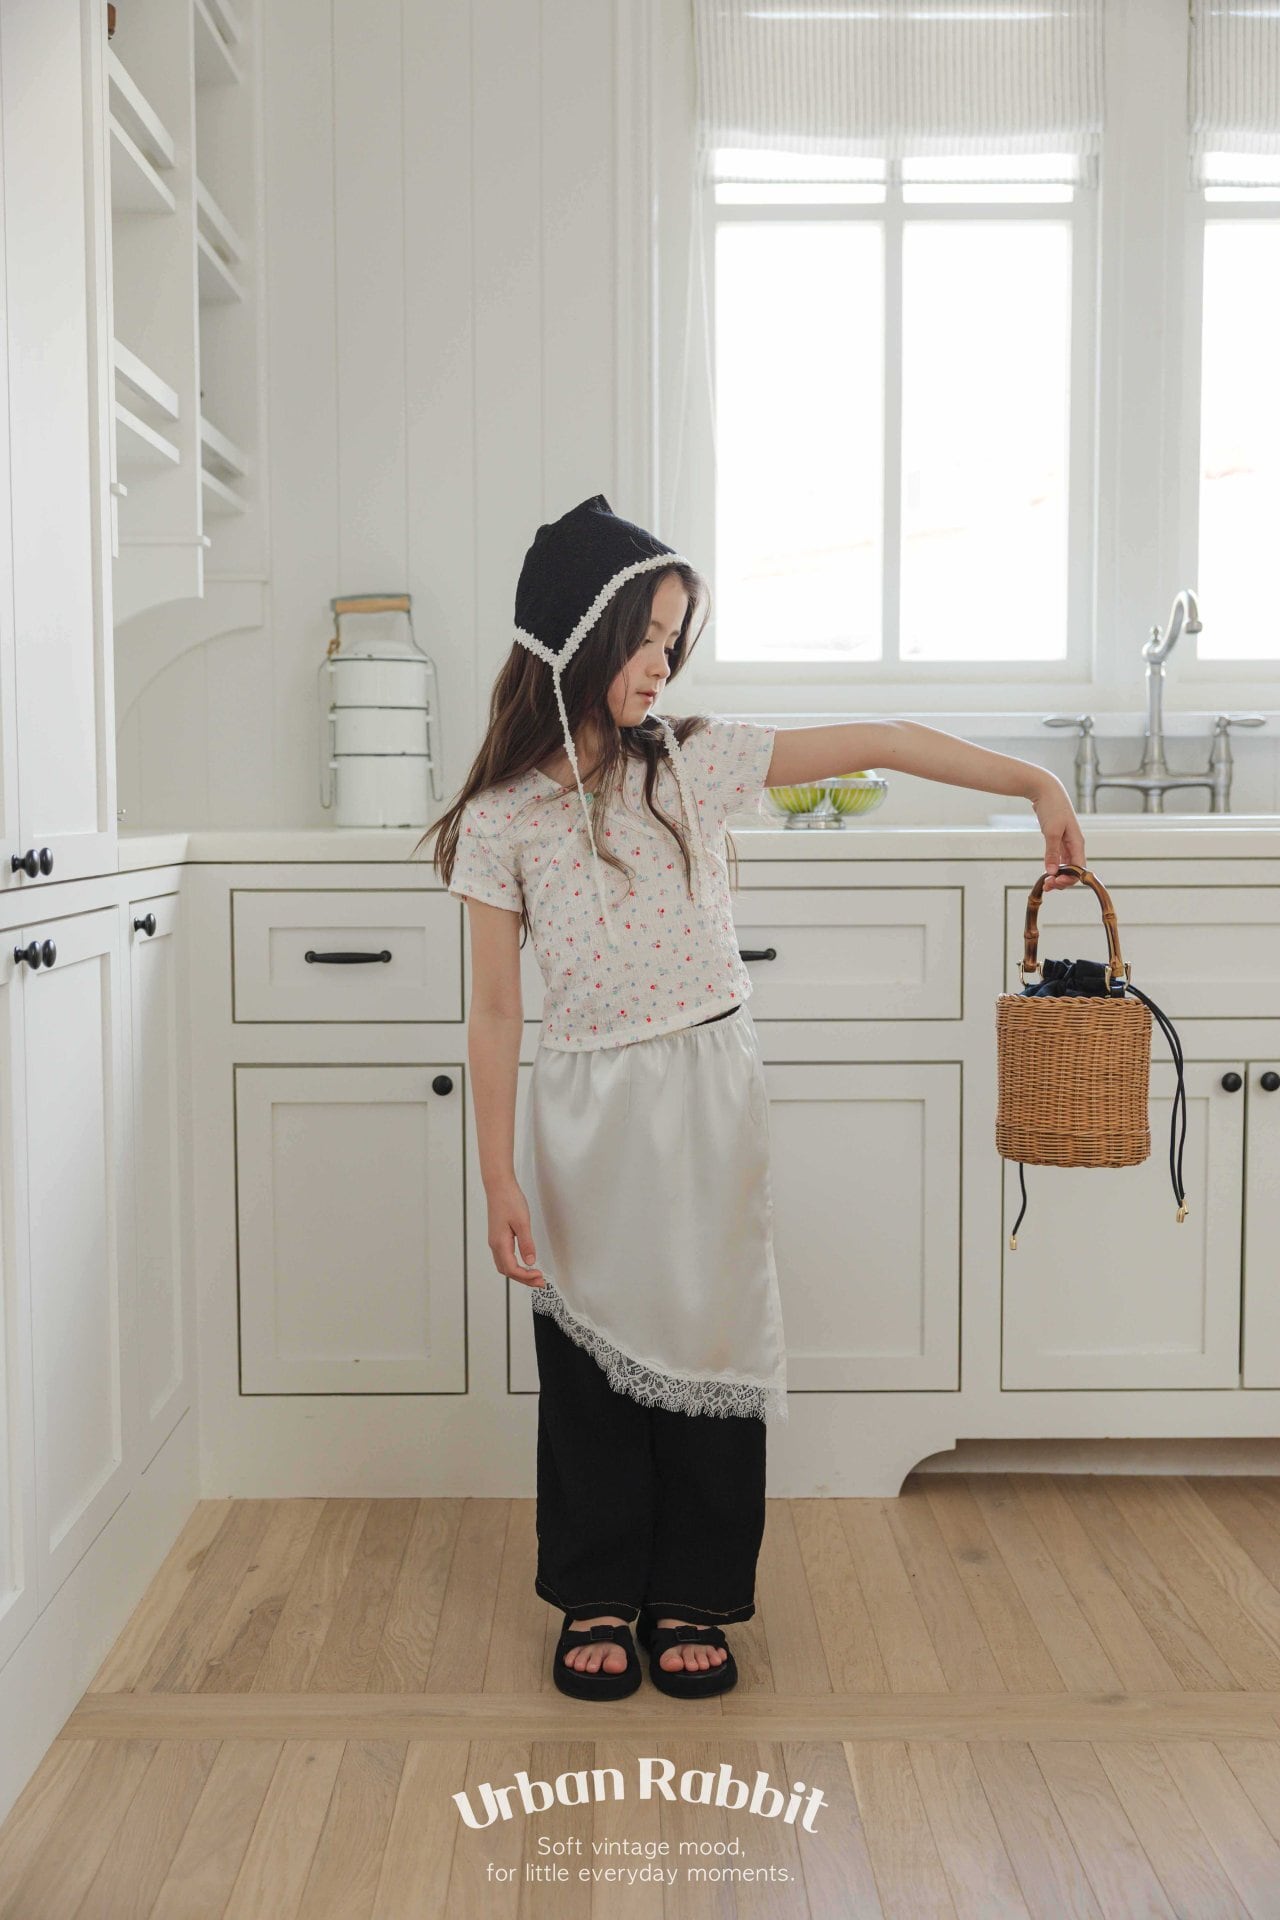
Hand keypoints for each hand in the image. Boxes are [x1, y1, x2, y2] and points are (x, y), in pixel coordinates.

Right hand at [488, 1183, 545, 1287]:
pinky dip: (514, 1265)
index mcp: (499, 1243)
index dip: (526, 1277)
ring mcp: (495, 1241)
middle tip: (540, 1282)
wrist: (498, 1186)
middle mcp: (495, 1245)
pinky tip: (524, 1264)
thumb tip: (531, 1262)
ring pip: (505, 1265)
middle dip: (523, 1279)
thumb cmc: (509, 1200)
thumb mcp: (522, 1222)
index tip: (540, 1277)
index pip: (512, 1269)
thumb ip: (526, 1244)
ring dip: (519, 1273)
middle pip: (507, 1271)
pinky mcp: (498, 1236)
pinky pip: (504, 1257)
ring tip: (534, 1276)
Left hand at [1029, 773, 1085, 889]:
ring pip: (1065, 866)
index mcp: (1078, 842)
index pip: (1079, 868)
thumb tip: (1052, 872)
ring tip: (1045, 883)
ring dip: (1057, 876)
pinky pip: (1058, 859)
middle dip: (1062, 880)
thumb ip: (1052, 853)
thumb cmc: (1052, 808)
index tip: (1055, 882)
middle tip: (1048, 886)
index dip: (1069, 879)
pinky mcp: (1057, 840)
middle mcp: (1074, 844)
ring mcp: (1066, 842)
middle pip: (1073, 870)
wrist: (1045, 790)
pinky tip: (1046, 873)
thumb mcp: (1051, 831)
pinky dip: (1053, 867)